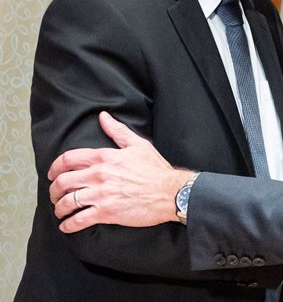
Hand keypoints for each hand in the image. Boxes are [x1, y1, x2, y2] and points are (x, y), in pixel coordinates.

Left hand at [48, 111, 192, 232]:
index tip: (52, 173)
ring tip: (60, 210)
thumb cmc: (156, 169)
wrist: (170, 192)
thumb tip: (103, 117)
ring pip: (67, 202)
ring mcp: (101, 195)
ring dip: (59, 208)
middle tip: (54, 194)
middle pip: (62, 182)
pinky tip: (67, 225)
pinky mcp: (106, 213)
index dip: (55, 167)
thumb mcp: (138, 145)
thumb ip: (117, 131)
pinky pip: (78, 220)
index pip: (69, 159)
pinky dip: (68, 225)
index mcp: (105, 157)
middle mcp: (99, 175)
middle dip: (53, 189)